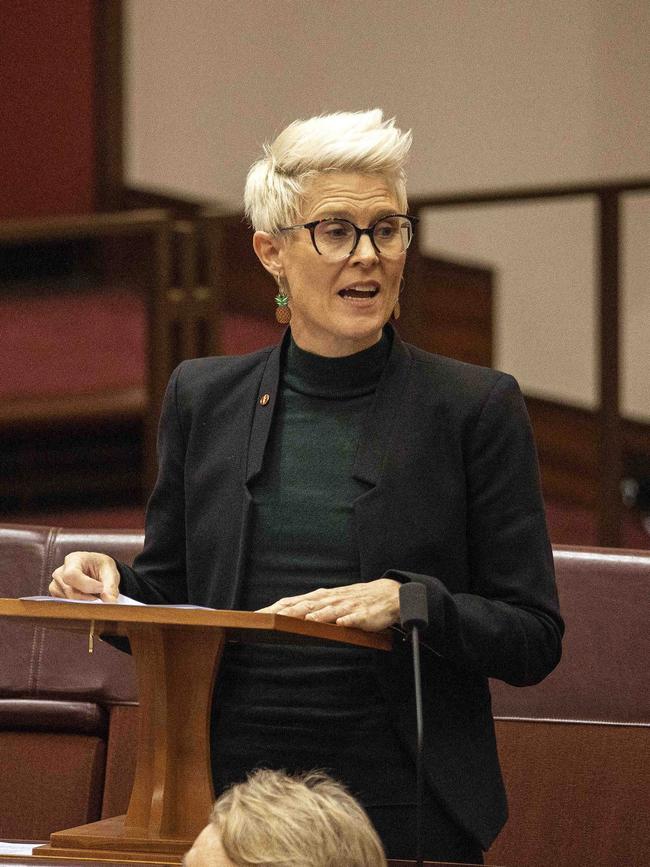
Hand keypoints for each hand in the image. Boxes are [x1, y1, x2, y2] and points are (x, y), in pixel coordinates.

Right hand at [49, 551, 119, 601]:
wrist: (97, 570)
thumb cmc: (102, 568)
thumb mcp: (110, 573)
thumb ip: (110, 587)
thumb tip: (110, 602)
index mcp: (74, 559)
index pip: (72, 575)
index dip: (87, 586)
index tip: (101, 588)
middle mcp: (61, 571)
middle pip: (70, 591)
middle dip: (88, 597)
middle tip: (100, 595)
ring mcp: (56, 584)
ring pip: (68, 600)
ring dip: (84, 602)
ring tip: (93, 594)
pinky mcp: (56, 595)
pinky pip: (66, 605)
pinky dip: (78, 605)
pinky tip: (85, 598)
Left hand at [256, 578, 400, 631]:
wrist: (388, 595)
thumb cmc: (354, 599)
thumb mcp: (330, 601)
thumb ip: (309, 607)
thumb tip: (284, 613)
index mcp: (320, 598)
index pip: (292, 602)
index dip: (274, 609)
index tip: (256, 616)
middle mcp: (330, 600)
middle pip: (305, 606)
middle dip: (287, 612)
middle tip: (269, 619)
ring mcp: (347, 606)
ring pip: (329, 610)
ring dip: (317, 614)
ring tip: (304, 619)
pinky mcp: (364, 614)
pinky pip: (355, 617)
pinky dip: (348, 619)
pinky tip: (342, 622)